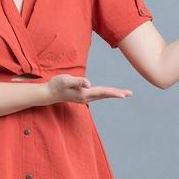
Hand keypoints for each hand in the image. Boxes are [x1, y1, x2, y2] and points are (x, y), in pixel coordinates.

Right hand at [11, 73, 133, 103]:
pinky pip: (98, 95)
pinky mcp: (83, 96)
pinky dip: (106, 93)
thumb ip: (78, 81)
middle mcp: (86, 97)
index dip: (114, 93)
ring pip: (102, 95)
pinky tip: (108, 93)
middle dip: (118, 94)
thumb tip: (89, 83)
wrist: (48, 93)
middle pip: (105, 95)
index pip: (102, 92)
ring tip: (124, 94)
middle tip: (130, 93)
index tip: (124, 95)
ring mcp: (85, 98)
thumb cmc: (56, 85)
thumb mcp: (66, 80)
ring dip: (113, 94)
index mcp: (84, 93)